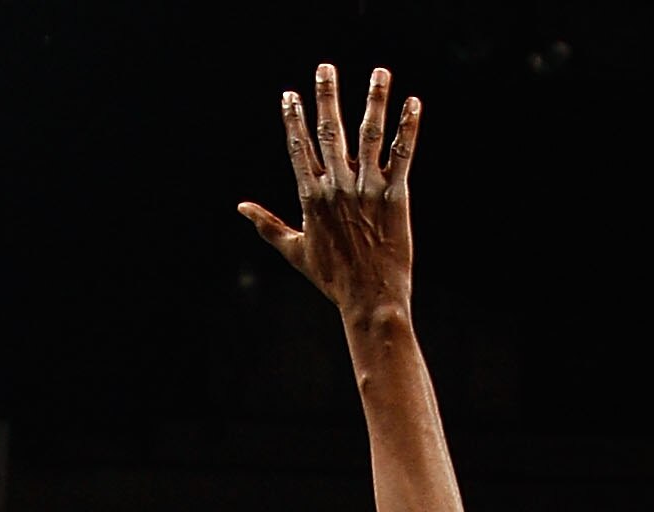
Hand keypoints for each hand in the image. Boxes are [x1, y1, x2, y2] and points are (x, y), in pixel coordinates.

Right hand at [241, 65, 418, 324]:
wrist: (370, 302)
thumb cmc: (333, 280)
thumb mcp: (295, 251)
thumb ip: (268, 225)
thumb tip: (240, 207)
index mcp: (312, 198)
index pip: (299, 148)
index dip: (293, 119)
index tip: (290, 94)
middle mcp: (337, 188)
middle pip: (330, 132)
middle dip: (326, 96)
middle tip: (325, 67)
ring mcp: (367, 190)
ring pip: (369, 134)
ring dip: (374, 99)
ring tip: (380, 71)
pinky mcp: (395, 197)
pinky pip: (401, 155)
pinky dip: (408, 128)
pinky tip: (412, 103)